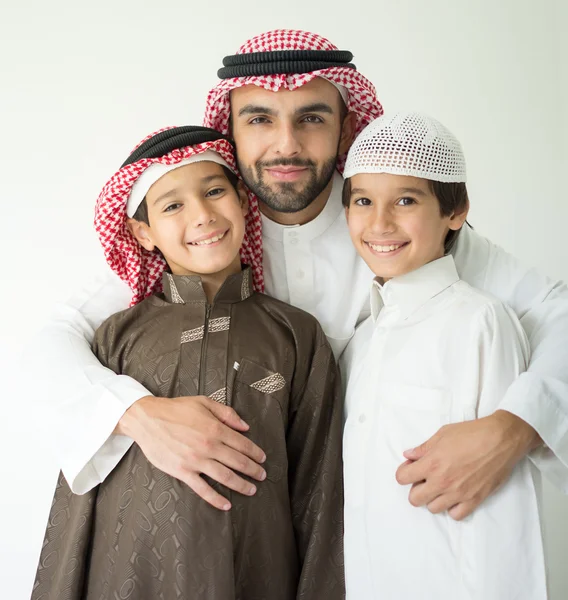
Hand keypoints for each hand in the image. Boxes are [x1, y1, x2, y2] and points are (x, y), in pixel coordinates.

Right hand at [116, 395, 266, 510]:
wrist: (147, 419)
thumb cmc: (176, 409)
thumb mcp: (204, 403)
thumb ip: (227, 413)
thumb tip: (245, 426)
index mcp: (215, 428)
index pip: (242, 444)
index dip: (255, 453)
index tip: (263, 459)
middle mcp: (208, 446)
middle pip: (238, 462)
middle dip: (253, 470)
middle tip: (262, 476)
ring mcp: (195, 460)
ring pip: (225, 477)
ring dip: (241, 485)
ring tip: (251, 490)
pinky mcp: (182, 471)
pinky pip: (202, 489)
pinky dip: (216, 499)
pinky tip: (226, 504)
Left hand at [395, 410, 539, 520]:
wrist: (502, 440)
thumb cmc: (472, 433)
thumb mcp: (442, 434)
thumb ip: (423, 448)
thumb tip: (409, 455)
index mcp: (432, 463)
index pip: (402, 478)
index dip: (404, 472)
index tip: (411, 468)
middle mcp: (442, 482)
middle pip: (415, 499)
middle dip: (416, 488)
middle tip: (425, 479)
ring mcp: (458, 494)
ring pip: (433, 508)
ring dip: (433, 498)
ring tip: (441, 486)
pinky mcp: (474, 500)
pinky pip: (456, 515)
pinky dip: (453, 508)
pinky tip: (455, 495)